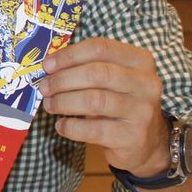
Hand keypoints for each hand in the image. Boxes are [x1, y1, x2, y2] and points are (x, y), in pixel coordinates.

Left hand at [39, 38, 169, 175]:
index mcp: (140, 61)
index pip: (100, 48)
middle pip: (96, 73)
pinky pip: (94, 130)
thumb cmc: (120, 104)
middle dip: (63, 80)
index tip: (47, 65)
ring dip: (64, 102)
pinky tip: (62, 126)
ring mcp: (142, 111)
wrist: (147, 143)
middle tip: (45, 88)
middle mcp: (146, 83)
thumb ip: (87, 68)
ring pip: (94, 101)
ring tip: (50, 105)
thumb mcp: (112, 81)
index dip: (69, 55)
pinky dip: (71, 127)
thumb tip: (49, 66)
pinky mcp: (133, 137)